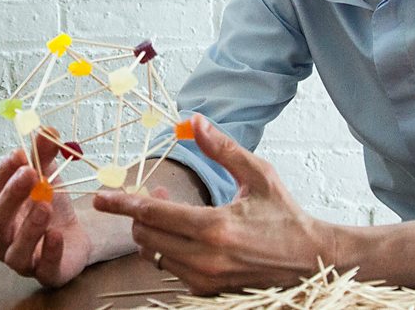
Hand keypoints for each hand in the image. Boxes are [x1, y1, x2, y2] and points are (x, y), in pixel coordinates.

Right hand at [0, 133, 92, 287]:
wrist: (74, 235)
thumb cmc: (50, 205)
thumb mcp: (48, 175)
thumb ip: (44, 154)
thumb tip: (47, 128)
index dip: (3, 173)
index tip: (19, 154)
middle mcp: (0, 238)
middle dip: (11, 195)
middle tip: (30, 174)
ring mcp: (19, 259)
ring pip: (14, 250)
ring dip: (28, 227)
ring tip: (44, 205)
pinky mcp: (44, 275)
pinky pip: (42, 269)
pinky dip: (48, 252)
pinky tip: (56, 235)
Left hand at [93, 115, 334, 294]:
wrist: (313, 262)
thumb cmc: (286, 216)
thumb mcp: (258, 175)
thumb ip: (223, 149)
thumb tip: (195, 121)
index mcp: (215, 228)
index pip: (154, 215)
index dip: (124, 204)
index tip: (101, 198)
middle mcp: (206, 259)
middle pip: (146, 237)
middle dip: (140, 215)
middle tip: (154, 195)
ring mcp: (206, 280)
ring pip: (155, 255)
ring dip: (154, 233)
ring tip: (176, 214)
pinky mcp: (208, 292)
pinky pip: (171, 269)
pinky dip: (169, 251)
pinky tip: (186, 235)